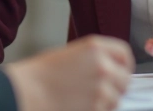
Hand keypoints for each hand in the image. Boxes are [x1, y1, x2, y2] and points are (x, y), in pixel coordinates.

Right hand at [3, 35, 133, 110]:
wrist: (27, 92)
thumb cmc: (41, 74)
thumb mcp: (71, 54)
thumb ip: (94, 58)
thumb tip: (110, 68)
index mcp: (95, 47)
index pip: (125, 54)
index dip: (123, 64)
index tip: (119, 71)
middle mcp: (102, 66)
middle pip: (125, 78)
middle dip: (116, 86)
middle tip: (101, 89)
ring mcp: (101, 88)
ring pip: (116, 99)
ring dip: (106, 101)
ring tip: (84, 98)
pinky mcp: (97, 108)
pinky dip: (96, 110)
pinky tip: (80, 106)